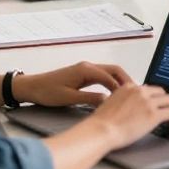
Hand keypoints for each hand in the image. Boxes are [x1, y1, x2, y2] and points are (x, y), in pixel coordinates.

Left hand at [14, 62, 133, 107]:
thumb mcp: (69, 98)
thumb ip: (89, 99)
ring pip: (110, 72)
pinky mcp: (83, 74)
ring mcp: (86, 69)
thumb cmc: (47, 92)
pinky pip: (103, 75)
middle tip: (137, 93)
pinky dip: (112, 82)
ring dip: (120, 81)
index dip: (122, 87)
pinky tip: (116, 92)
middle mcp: (88, 66)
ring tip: (130, 94)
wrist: (31, 87)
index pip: (110, 77)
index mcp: (85, 70)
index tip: (133, 97)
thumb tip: (107, 102)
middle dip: (127, 80)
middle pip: (114, 70)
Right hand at [89, 84, 168, 149]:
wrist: (101, 130)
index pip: (147, 88)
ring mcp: (148, 102)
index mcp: (128, 87)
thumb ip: (122, 101)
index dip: (154, 97)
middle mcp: (139, 92)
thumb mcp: (110, 103)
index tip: (156, 103)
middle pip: (161, 92)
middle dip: (165, 101)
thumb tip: (130, 108)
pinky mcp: (154, 115)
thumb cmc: (101, 123)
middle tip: (167, 109)